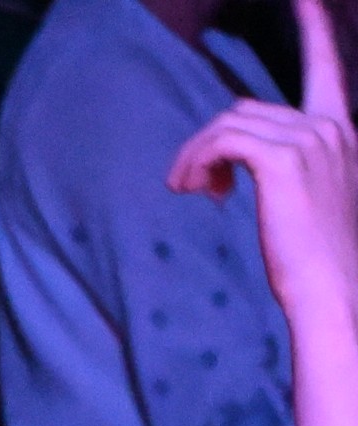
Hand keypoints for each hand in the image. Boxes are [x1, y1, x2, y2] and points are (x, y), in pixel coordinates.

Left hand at [168, 0, 357, 323]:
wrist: (333, 289)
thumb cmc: (317, 259)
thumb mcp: (308, 200)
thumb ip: (286, 167)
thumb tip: (232, 158)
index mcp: (343, 132)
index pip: (326, 68)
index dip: (313, 28)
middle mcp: (332, 127)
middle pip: (247, 109)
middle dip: (210, 143)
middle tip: (194, 184)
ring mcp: (311, 139)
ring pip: (228, 123)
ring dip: (197, 154)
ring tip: (191, 188)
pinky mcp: (282, 158)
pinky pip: (221, 139)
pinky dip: (197, 160)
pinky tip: (193, 188)